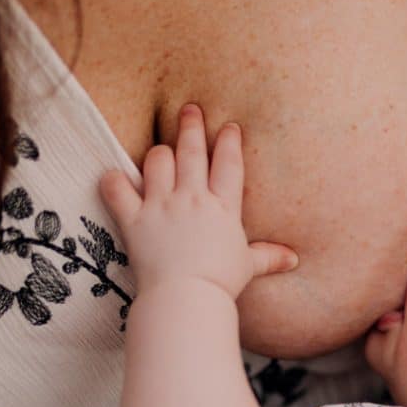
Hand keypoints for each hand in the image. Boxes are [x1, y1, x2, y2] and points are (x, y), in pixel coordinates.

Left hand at [99, 104, 296, 298]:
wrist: (187, 298)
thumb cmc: (221, 283)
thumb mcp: (249, 266)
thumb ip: (268, 256)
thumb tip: (293, 260)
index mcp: (223, 208)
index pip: (228, 164)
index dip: (229, 142)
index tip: (229, 126)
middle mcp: (192, 199)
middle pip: (192, 152)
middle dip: (191, 127)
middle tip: (189, 109)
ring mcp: (162, 206)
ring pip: (157, 162)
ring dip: (159, 153)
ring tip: (161, 149)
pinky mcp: (135, 220)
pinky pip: (118, 190)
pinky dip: (113, 181)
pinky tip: (113, 176)